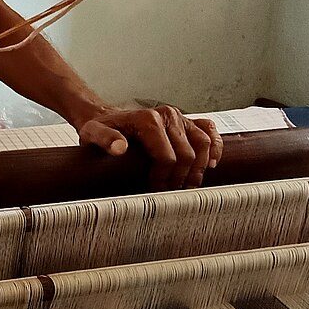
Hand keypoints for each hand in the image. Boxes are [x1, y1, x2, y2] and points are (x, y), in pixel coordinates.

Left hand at [74, 104, 221, 189]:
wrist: (108, 118)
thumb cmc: (102, 128)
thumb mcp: (93, 133)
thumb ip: (104, 139)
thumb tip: (119, 148)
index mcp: (147, 119)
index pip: (167, 156)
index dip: (164, 178)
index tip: (156, 190)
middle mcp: (167, 115)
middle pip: (186, 153)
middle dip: (180, 178)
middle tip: (172, 193)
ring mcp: (180, 117)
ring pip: (202, 143)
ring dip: (199, 167)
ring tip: (189, 185)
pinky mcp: (187, 121)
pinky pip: (209, 131)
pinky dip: (214, 148)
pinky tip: (210, 164)